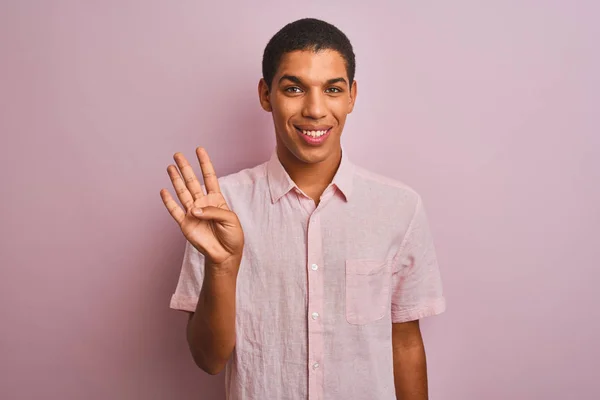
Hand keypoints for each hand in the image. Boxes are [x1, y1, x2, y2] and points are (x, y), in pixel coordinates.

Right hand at [160, 147, 243, 265]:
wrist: (225, 255)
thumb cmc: (232, 237)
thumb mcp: (230, 219)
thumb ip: (212, 211)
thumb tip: (193, 209)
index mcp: (216, 200)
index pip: (210, 177)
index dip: (205, 163)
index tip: (199, 150)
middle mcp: (203, 203)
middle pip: (192, 181)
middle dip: (186, 168)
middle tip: (178, 154)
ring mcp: (193, 213)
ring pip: (182, 192)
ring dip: (176, 180)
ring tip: (170, 167)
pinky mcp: (185, 224)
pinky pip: (175, 211)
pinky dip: (168, 201)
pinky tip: (164, 191)